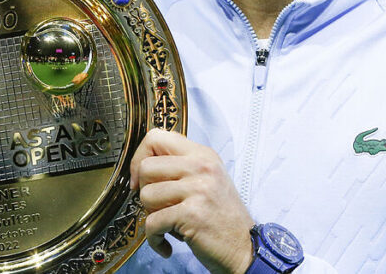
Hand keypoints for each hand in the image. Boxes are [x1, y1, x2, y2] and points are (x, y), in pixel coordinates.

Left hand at [130, 128, 253, 273]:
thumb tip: (140, 167)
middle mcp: (202, 167)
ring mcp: (198, 189)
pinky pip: (152, 223)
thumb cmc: (221, 217)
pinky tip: (166, 244)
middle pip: (146, 167)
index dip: (140, 157)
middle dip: (145, 191)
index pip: (157, 137)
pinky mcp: (191, 214)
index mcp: (203, 155)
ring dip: (152, 216)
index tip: (141, 179)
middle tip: (160, 207)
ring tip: (169, 224)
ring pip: (146, 195)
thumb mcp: (207, 180)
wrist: (245, 247)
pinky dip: (155, 239)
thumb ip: (180, 167)